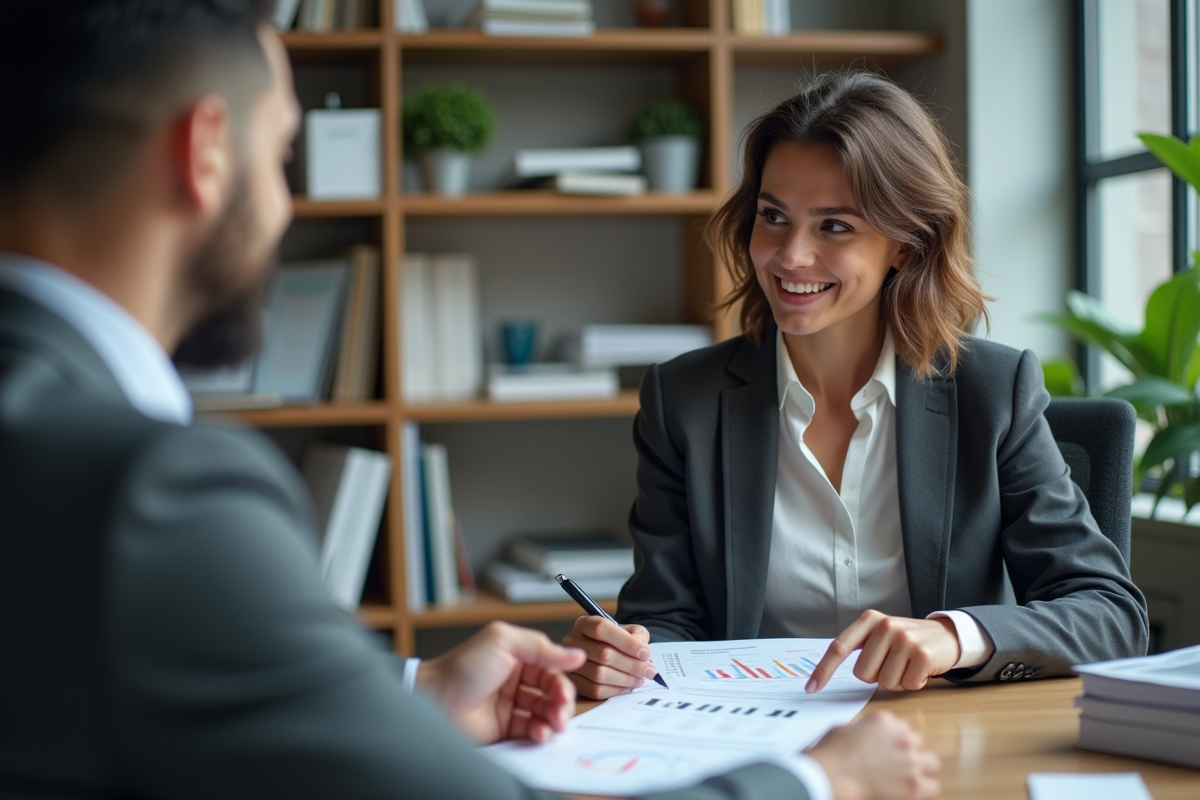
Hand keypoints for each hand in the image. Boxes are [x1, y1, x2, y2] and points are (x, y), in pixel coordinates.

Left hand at [417, 621, 586, 744]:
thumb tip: (575, 653)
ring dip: (554, 719)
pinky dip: (540, 733)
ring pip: (545, 712)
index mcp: (518, 656)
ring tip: (553, 724)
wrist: (435, 699)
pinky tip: (539, 733)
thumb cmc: (463, 667)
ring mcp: (511, 704)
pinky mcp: (506, 728)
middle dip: (561, 702)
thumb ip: (541, 647)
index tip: (566, 691)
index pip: (551, 668)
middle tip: (561, 710)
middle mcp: (516, 680)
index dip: (562, 679)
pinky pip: (532, 730)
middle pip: (552, 692)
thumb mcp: (503, 642)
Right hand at [562, 615, 655, 698]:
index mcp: (585, 623)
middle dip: (632, 665)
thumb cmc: (617, 641)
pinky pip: (595, 690)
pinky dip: (616, 690)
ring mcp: (571, 663)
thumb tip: (642, 652)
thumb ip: (637, 636)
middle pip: (603, 654)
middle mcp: (573, 641)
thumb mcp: (629, 631)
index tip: (646, 653)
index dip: (626, 642)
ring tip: (641, 678)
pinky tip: (628, 686)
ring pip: (600, 674)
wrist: (604, 653)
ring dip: (626, 679)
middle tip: (650, 671)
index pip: (602, 629)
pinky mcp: (575, 683)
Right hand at [806, 711, 939, 799]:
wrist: (832, 776)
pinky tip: (910, 793)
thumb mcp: (843, 729)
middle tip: (897, 764)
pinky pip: (932, 787)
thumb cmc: (831, 756)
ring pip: (931, 762)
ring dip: (921, 770)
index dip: (894, 739)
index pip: (900, 726)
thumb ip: (860, 728)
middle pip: (918, 742)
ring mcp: (910, 760)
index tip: (889, 748)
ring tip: (908, 779)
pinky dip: (923, 791)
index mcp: (884, 721)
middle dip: (909, 752)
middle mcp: (901, 737)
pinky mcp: (914, 784)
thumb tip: (863, 734)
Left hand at [807, 611, 959, 692]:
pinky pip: (906, 685)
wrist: (946, 636)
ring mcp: (904, 639)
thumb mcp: (880, 635)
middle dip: (876, 676)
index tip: (811, 688)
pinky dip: (913, 684)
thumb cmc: (906, 641)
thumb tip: (825, 673)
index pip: (839, 647)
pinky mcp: (922, 654)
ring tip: (907, 666)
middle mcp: (885, 626)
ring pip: (884, 683)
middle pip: (863, 674)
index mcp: (869, 620)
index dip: (823, 669)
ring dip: (896, 681)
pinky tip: (920, 670)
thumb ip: (858, 647)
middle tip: (893, 664)